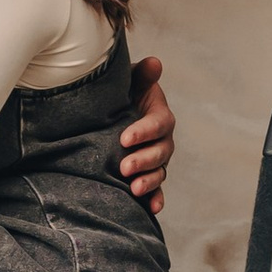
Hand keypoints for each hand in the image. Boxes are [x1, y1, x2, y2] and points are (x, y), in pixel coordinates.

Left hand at [120, 54, 174, 207]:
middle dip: (144, 160)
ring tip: (133, 188)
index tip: (124, 138)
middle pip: (160, 152)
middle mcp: (162, 139)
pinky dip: (155, 199)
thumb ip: (142, 75)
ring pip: (159, 172)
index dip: (144, 131)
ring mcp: (156, 160)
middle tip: (124, 166)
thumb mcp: (130, 82)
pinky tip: (152, 209)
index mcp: (159, 116)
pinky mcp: (148, 175)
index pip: (158, 124)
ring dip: (149, 181)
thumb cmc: (121, 95)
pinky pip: (156, 190)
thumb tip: (155, 62)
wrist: (109, 115)